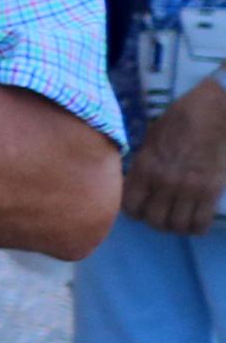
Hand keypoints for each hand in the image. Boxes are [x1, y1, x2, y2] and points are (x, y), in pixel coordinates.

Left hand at [128, 75, 225, 236]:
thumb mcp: (149, 141)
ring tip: (177, 220)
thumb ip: (144, 165)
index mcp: (145, 167)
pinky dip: (196, 228)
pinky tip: (194, 223)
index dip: (134, 211)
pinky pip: (200, 222)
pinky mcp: (211, 191)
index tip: (140, 208)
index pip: (131, 205)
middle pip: (154, 220)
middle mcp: (164, 182)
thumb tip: (137, 183)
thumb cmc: (177, 122)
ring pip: (176, 226)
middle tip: (160, 215)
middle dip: (155, 221)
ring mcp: (189, 188)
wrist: (211, 115)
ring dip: (175, 227)